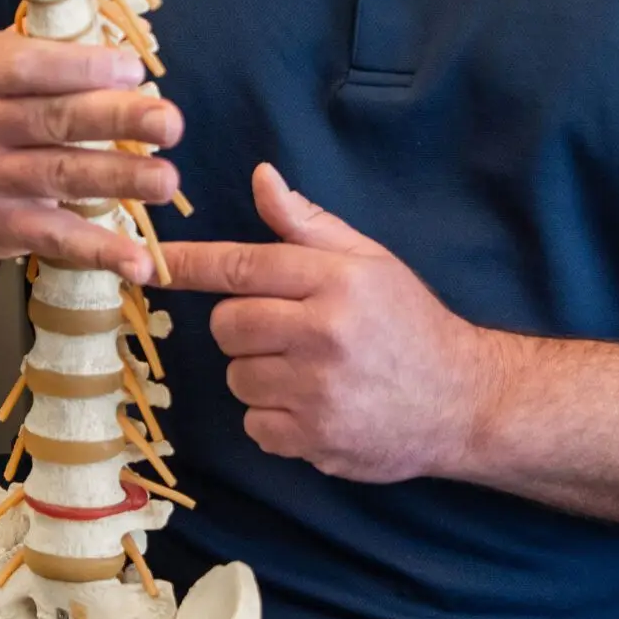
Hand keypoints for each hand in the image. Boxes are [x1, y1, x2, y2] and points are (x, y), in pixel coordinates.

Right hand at [0, 30, 182, 278]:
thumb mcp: (0, 72)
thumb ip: (54, 58)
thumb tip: (131, 64)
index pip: (30, 65)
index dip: (83, 67)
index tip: (135, 70)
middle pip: (55, 119)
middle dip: (117, 119)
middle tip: (169, 122)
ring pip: (62, 175)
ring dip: (120, 179)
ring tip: (166, 180)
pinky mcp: (5, 228)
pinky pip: (59, 238)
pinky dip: (102, 252)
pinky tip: (139, 262)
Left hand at [163, 164, 488, 481]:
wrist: (466, 401)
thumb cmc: (410, 324)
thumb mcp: (369, 262)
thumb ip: (308, 225)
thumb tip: (261, 177)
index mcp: (336, 281)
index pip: (243, 265)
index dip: (191, 264)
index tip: (152, 263)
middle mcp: (324, 333)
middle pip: (227, 325)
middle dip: (243, 327)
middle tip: (284, 332)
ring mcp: (318, 391)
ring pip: (237, 377)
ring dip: (259, 375)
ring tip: (307, 373)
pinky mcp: (316, 440)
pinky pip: (255, 425)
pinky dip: (273, 420)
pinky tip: (313, 408)